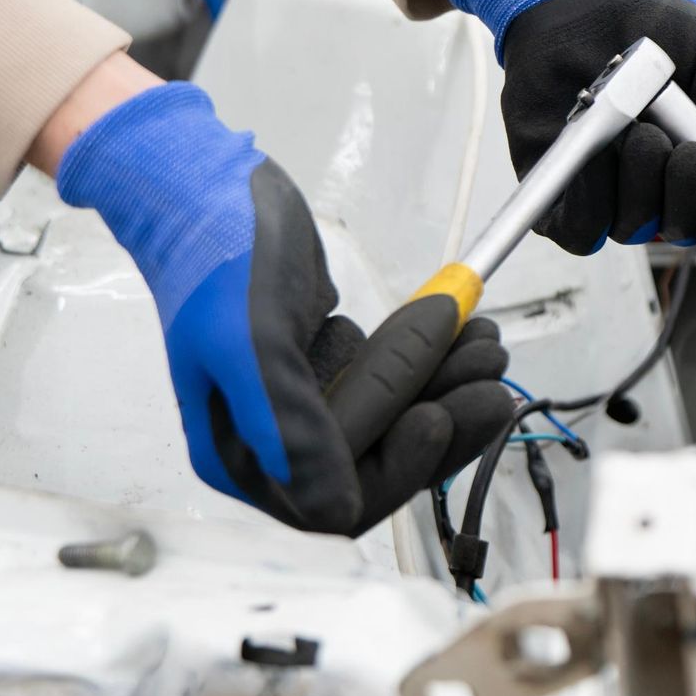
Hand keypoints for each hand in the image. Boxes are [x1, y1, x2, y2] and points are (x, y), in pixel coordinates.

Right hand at [54, 81, 512, 533]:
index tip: (436, 415)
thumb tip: (334, 512)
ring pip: (395, 420)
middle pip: (379, 463)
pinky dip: (432, 360)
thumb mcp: (252, 343)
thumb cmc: (218, 257)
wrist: (205, 183)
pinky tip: (466, 330)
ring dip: (449, 386)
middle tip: (490, 377)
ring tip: (488, 343)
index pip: (335, 501)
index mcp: (241, 456)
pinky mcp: (327, 365)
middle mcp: (273, 442)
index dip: (397, 469)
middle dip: (443, 422)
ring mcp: (304, 401)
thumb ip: (290, 427)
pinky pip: (392, 382)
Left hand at [446, 0, 695, 269]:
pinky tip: (595, 155)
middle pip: (685, 233)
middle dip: (692, 197)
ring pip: (634, 228)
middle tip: (692, 152)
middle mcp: (661, 194)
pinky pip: (579, 229)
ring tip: (639, 128)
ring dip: (643, 183)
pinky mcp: (562, 193)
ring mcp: (611, 197)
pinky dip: (591, 199)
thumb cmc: (657, 29)